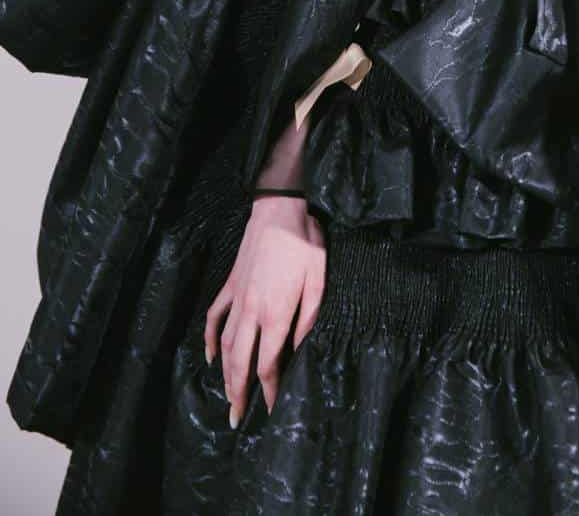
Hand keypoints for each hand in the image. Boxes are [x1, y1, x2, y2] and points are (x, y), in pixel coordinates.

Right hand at [204, 195, 326, 425]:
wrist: (277, 210)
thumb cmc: (304, 243)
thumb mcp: (318, 279)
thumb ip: (308, 317)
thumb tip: (300, 349)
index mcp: (276, 313)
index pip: (269, 363)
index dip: (270, 390)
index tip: (271, 410)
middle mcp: (251, 311)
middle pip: (241, 362)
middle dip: (239, 393)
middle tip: (236, 419)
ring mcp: (237, 298)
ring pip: (226, 344)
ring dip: (225, 374)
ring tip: (226, 397)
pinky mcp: (230, 285)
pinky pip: (214, 317)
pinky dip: (210, 339)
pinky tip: (211, 356)